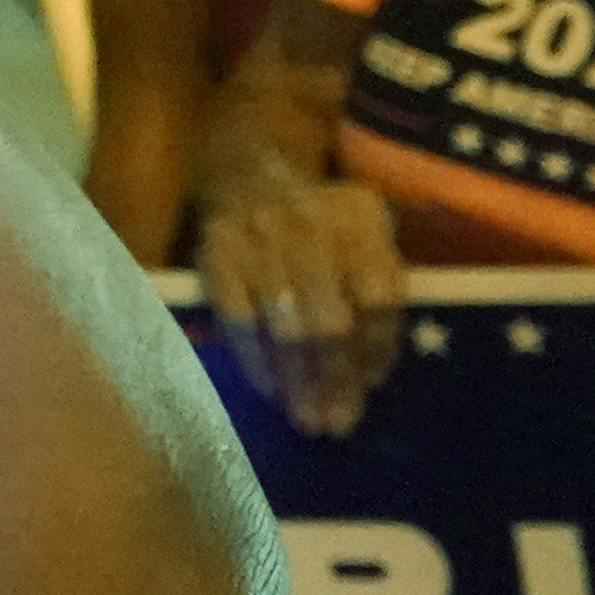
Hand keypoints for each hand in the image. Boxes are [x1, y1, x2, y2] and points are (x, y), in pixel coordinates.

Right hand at [193, 164, 410, 437]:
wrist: (246, 171)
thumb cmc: (320, 221)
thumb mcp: (364, 233)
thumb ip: (378, 287)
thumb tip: (372, 375)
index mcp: (357, 218)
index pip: (378, 295)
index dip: (378, 345)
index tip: (373, 383)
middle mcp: (308, 223)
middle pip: (330, 320)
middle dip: (336, 378)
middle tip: (337, 423)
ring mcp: (257, 237)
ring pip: (285, 327)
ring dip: (298, 381)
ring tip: (307, 419)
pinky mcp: (215, 252)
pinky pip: (239, 320)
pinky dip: (255, 360)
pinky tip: (270, 389)